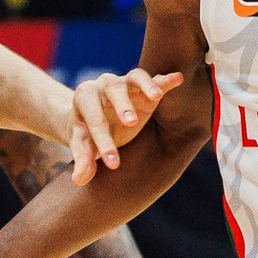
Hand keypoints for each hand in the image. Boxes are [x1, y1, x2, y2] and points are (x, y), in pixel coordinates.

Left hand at [69, 68, 183, 183]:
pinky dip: (165, 80)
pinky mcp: (143, 86)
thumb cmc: (88, 134)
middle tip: (131, 123)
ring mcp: (125, 82)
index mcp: (84, 97)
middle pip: (112, 88)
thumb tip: (79, 180)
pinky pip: (154, 78)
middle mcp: (103, 84)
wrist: (95, 119)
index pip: (94, 119)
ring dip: (145, 86)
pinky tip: (178, 79)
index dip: (104, 142)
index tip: (114, 165)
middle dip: (122, 105)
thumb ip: (83, 161)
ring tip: (157, 97)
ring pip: (134, 77)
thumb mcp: (83, 147)